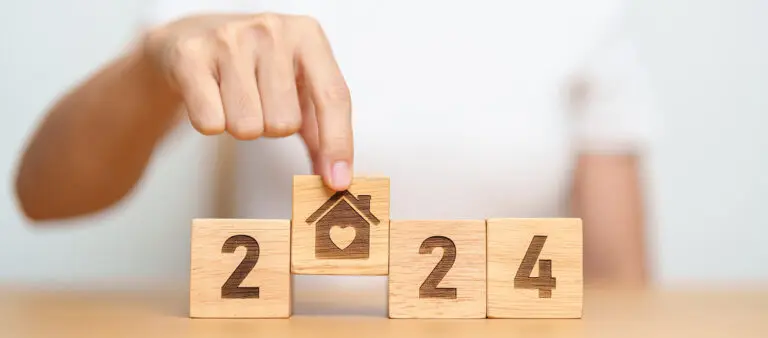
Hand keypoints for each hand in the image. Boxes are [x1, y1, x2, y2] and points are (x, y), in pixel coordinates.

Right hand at [143, 13, 352, 189]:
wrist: (194, 38)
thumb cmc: (257, 69)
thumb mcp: (300, 90)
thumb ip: (323, 135)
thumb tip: (336, 180)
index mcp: (308, 35)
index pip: (333, 97)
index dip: (337, 144)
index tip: (337, 182)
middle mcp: (271, 30)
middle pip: (284, 124)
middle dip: (270, 127)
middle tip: (258, 103)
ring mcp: (229, 39)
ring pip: (247, 127)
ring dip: (241, 125)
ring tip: (234, 98)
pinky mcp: (190, 55)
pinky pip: (211, 122)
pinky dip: (211, 123)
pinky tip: (210, 97)